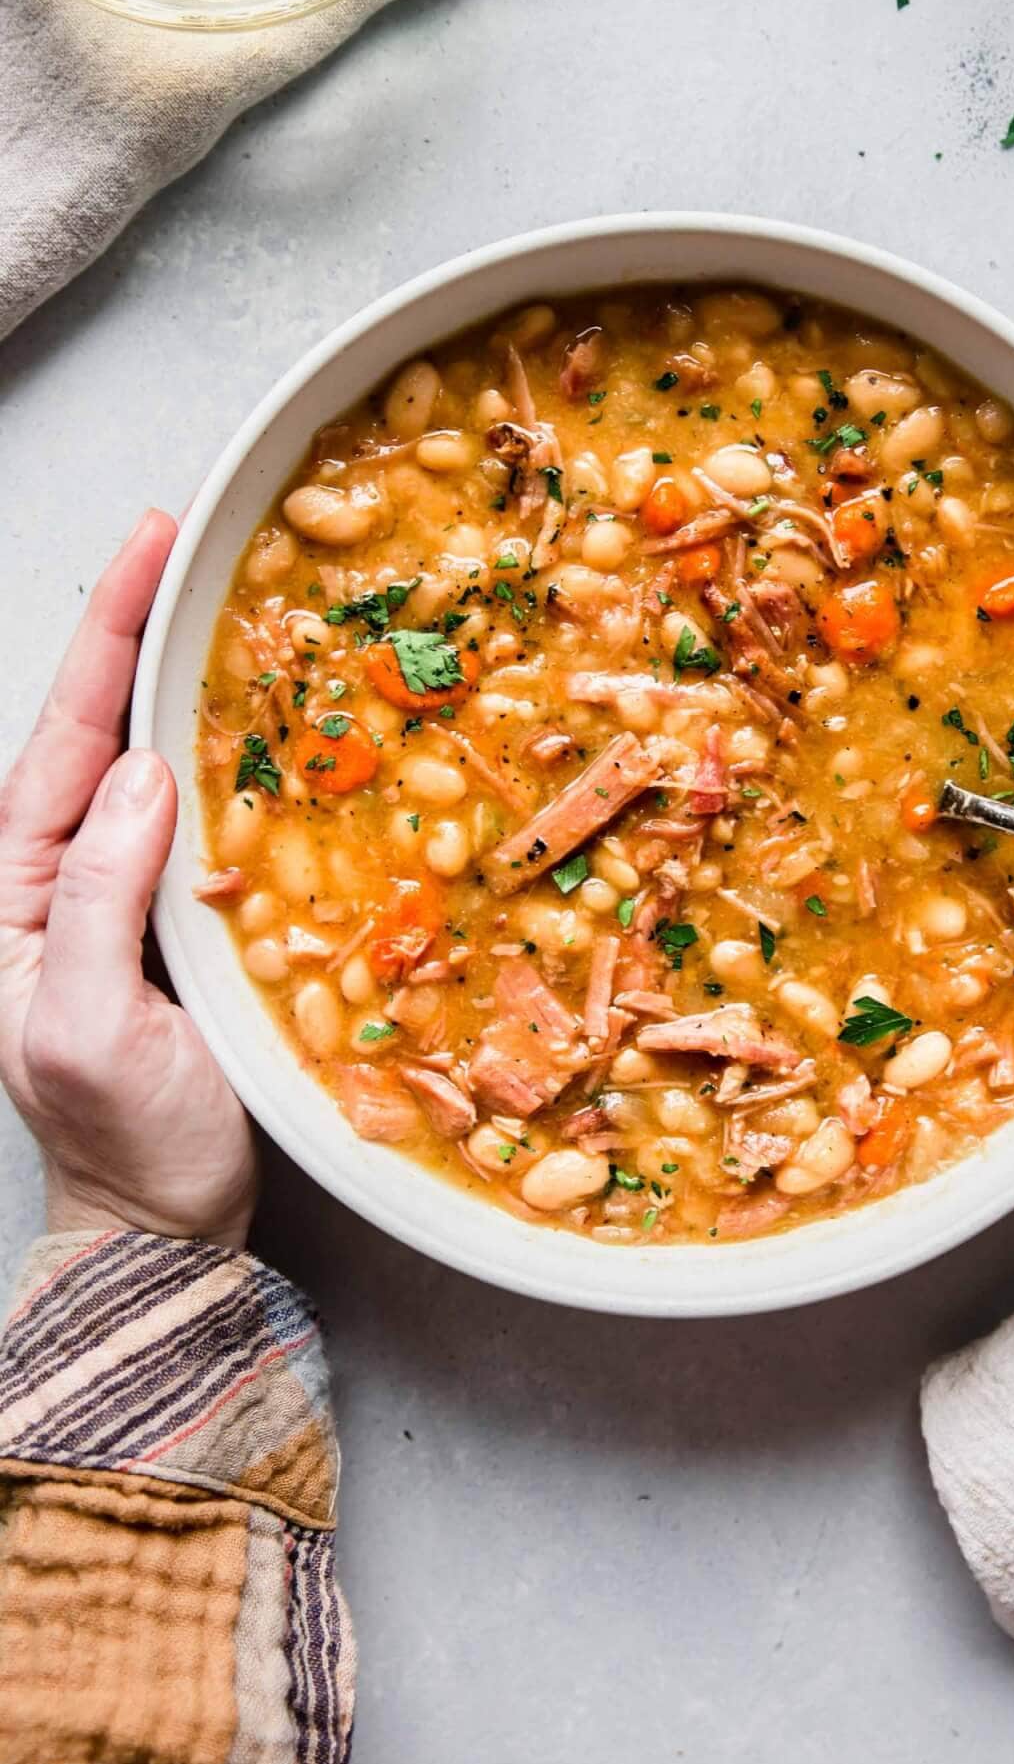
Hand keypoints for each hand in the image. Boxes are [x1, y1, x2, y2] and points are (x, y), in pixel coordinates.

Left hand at [0, 511, 256, 1248]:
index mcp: (12, 898)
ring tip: (206, 600)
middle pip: (91, 730)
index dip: (107, 640)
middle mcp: (51, 882)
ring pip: (137, 763)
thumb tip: (143, 780)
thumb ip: (99, 903)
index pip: (62, 743)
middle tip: (178, 540)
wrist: (162, 1223)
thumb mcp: (94, 1031)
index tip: (149, 552)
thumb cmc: (127, 1144)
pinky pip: (186, 816)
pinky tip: (241, 717)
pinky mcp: (163, 919)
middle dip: (130, 630)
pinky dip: (214, 753)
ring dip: (173, 680)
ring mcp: (108, 897)